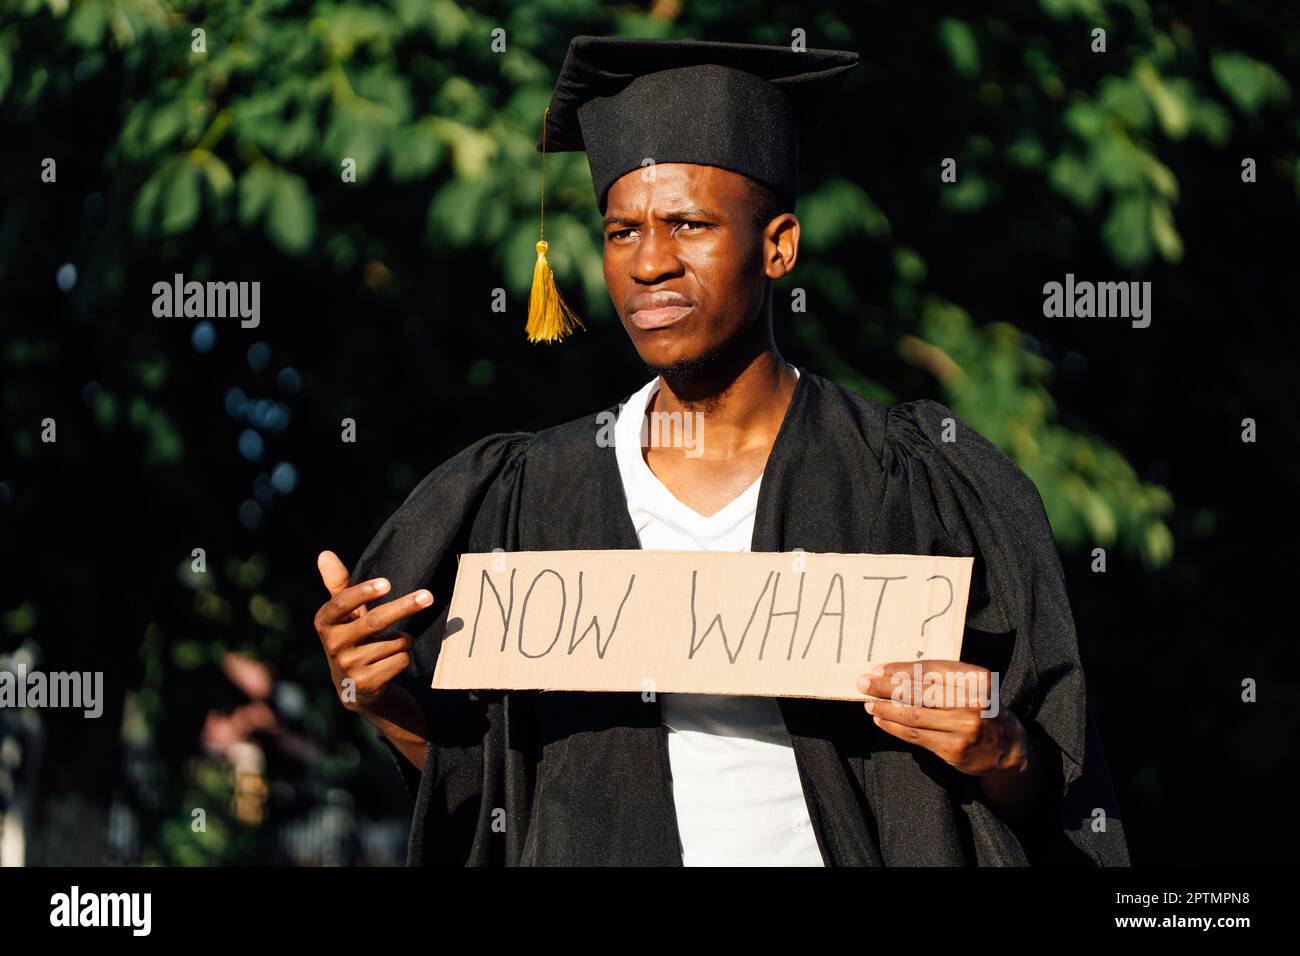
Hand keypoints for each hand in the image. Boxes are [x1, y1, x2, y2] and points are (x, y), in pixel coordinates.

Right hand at [313, 550, 431, 711]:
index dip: (364, 593)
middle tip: (428, 596)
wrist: (352, 686)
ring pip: (395, 642)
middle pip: (375, 621)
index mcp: (325, 622)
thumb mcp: (343, 613)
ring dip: (405, 638)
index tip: (387, 583)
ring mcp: (349, 666)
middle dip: (404, 606)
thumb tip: (325, 553)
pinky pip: (401, 660)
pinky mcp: (366, 684)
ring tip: (394, 642)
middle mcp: (333, 645)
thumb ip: (338, 584)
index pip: (342, 603)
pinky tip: (392, 661)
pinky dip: (405, 656)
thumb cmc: (352, 637)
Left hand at [856, 660, 1028, 777]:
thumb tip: (895, 672)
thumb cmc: (983, 709)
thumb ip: (943, 678)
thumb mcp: (973, 686)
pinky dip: (895, 728)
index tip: (879, 669)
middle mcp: (972, 703)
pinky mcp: (954, 750)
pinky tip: (881, 721)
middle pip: (920, 692)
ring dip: (886, 709)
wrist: (1008, 749)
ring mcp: (963, 728)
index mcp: (977, 679)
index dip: (901, 669)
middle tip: (863, 683)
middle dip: (886, 687)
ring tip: (869, 703)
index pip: (930, 670)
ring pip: (915, 715)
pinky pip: (916, 736)